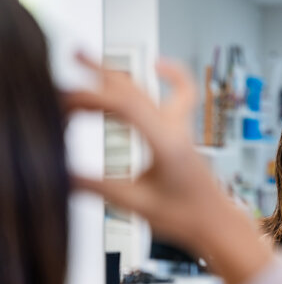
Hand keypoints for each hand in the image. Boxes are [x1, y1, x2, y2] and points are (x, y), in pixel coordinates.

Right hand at [65, 54, 271, 283]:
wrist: (216, 224)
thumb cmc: (186, 218)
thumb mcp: (136, 205)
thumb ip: (98, 188)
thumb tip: (62, 175)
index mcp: (165, 144)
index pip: (124, 107)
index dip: (91, 99)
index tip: (64, 105)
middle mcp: (176, 131)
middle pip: (135, 89)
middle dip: (100, 72)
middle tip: (73, 59)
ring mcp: (182, 130)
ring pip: (150, 90)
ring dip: (120, 75)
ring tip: (94, 63)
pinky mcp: (183, 134)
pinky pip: (184, 94)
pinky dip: (173, 76)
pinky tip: (159, 66)